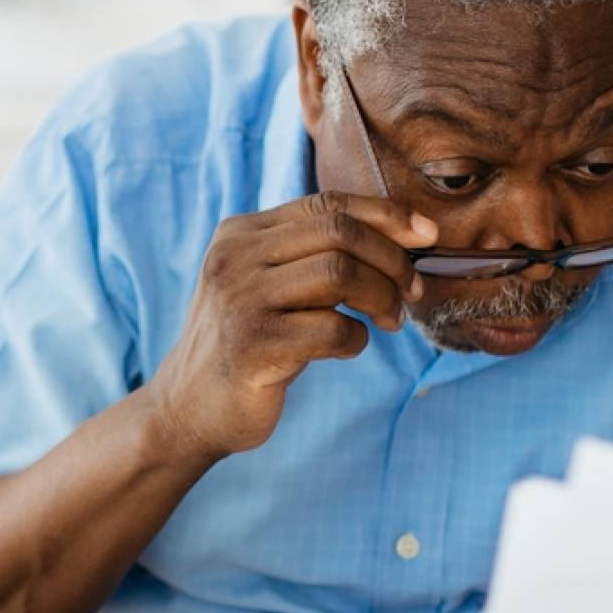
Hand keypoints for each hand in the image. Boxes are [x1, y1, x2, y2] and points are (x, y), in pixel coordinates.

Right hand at [149, 191, 438, 459]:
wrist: (187, 409)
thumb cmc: (247, 344)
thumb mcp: (267, 284)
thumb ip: (310, 254)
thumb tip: (401, 235)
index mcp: (241, 233)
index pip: (326, 203)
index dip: (385, 214)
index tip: (425, 234)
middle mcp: (236, 257)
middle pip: (339, 232)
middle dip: (391, 259)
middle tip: (411, 290)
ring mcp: (241, 300)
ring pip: (340, 273)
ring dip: (381, 297)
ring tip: (389, 320)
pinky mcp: (252, 346)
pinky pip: (332, 331)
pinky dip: (356, 341)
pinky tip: (347, 350)